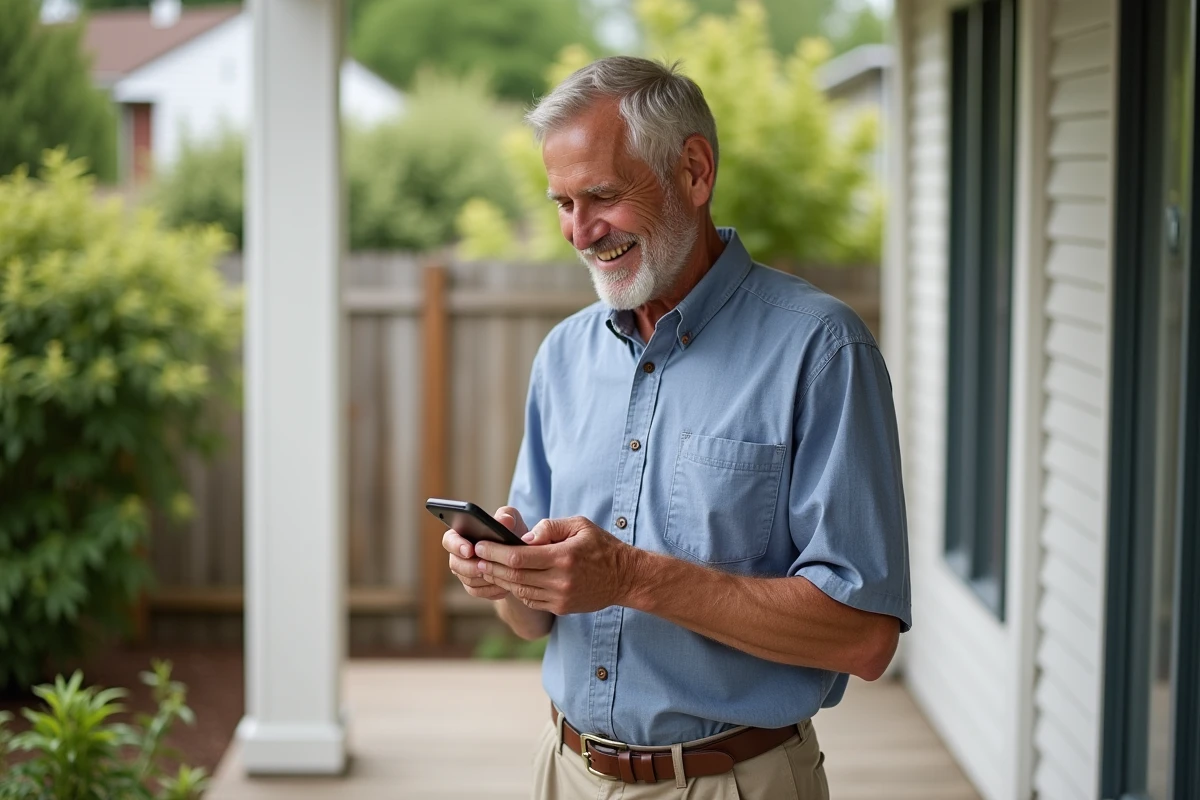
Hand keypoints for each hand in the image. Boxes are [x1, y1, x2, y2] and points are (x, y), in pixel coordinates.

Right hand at [444, 506, 529, 600]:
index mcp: (462, 534)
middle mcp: (459, 554)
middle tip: (484, 566)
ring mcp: (465, 572)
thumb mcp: (512, 519)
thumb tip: (504, 521)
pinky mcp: (474, 586)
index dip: (457, 546)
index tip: (470, 550)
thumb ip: (506, 516)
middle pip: (455, 564)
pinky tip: (504, 586)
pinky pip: (477, 591)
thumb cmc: (512, 531)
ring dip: (483, 579)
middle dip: (470, 566)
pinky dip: (490, 589)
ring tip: (499, 575)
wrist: (521, 555)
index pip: (449, 540)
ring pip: (467, 579)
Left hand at [474, 516, 636, 614]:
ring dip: (500, 579)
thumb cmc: (600, 546)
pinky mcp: (561, 608)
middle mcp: (560, 580)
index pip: (519, 557)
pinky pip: (531, 599)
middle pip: (514, 576)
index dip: (495, 552)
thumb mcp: (579, 525)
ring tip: (486, 568)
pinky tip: (509, 580)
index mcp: (563, 557)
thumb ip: (549, 527)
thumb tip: (523, 538)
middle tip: (475, 557)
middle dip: (490, 566)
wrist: (624, 577)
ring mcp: (560, 597)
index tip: (480, 545)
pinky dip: (517, 589)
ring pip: (520, 590)